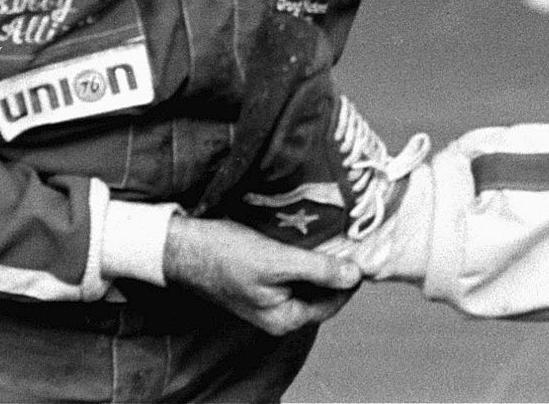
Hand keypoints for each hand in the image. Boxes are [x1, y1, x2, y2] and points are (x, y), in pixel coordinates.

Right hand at [163, 215, 360, 335]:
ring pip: (308, 277)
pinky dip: (303, 252)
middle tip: (350, 233)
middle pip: (322, 290)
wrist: (183, 246)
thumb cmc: (226, 256)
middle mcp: (279, 313)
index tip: (365, 247)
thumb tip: (356, 275)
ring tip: (332, 229)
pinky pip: (292, 268)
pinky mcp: (261, 280)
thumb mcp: (277, 261)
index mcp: (285, 319)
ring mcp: (270, 297)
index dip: (351, 275)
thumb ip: (319, 270)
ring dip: (320, 255)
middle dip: (336, 264)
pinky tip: (307, 231)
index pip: (335, 301)